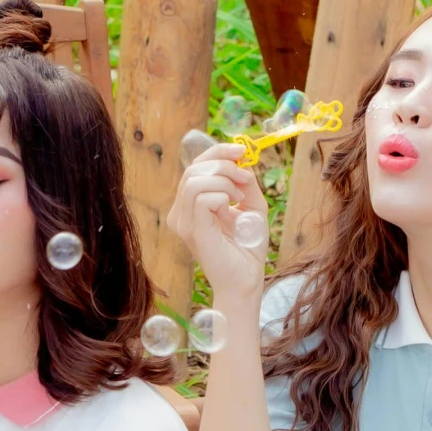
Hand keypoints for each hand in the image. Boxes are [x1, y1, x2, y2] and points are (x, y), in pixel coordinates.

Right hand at [164, 142, 266, 301]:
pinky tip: (233, 211)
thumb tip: (240, 160)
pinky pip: (202, 197)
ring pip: (195, 180)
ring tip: (240, 198)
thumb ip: (244, 181)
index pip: (195, 166)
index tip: (242, 151)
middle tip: (246, 180)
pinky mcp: (192, 230)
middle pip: (193, 168)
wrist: (247, 279)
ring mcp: (182, 222)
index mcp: (190, 205)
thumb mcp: (251, 204)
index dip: (217, 151)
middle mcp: (180, 212)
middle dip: (224, 165)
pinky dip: (223, 196)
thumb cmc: (247, 247)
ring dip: (224, 181)